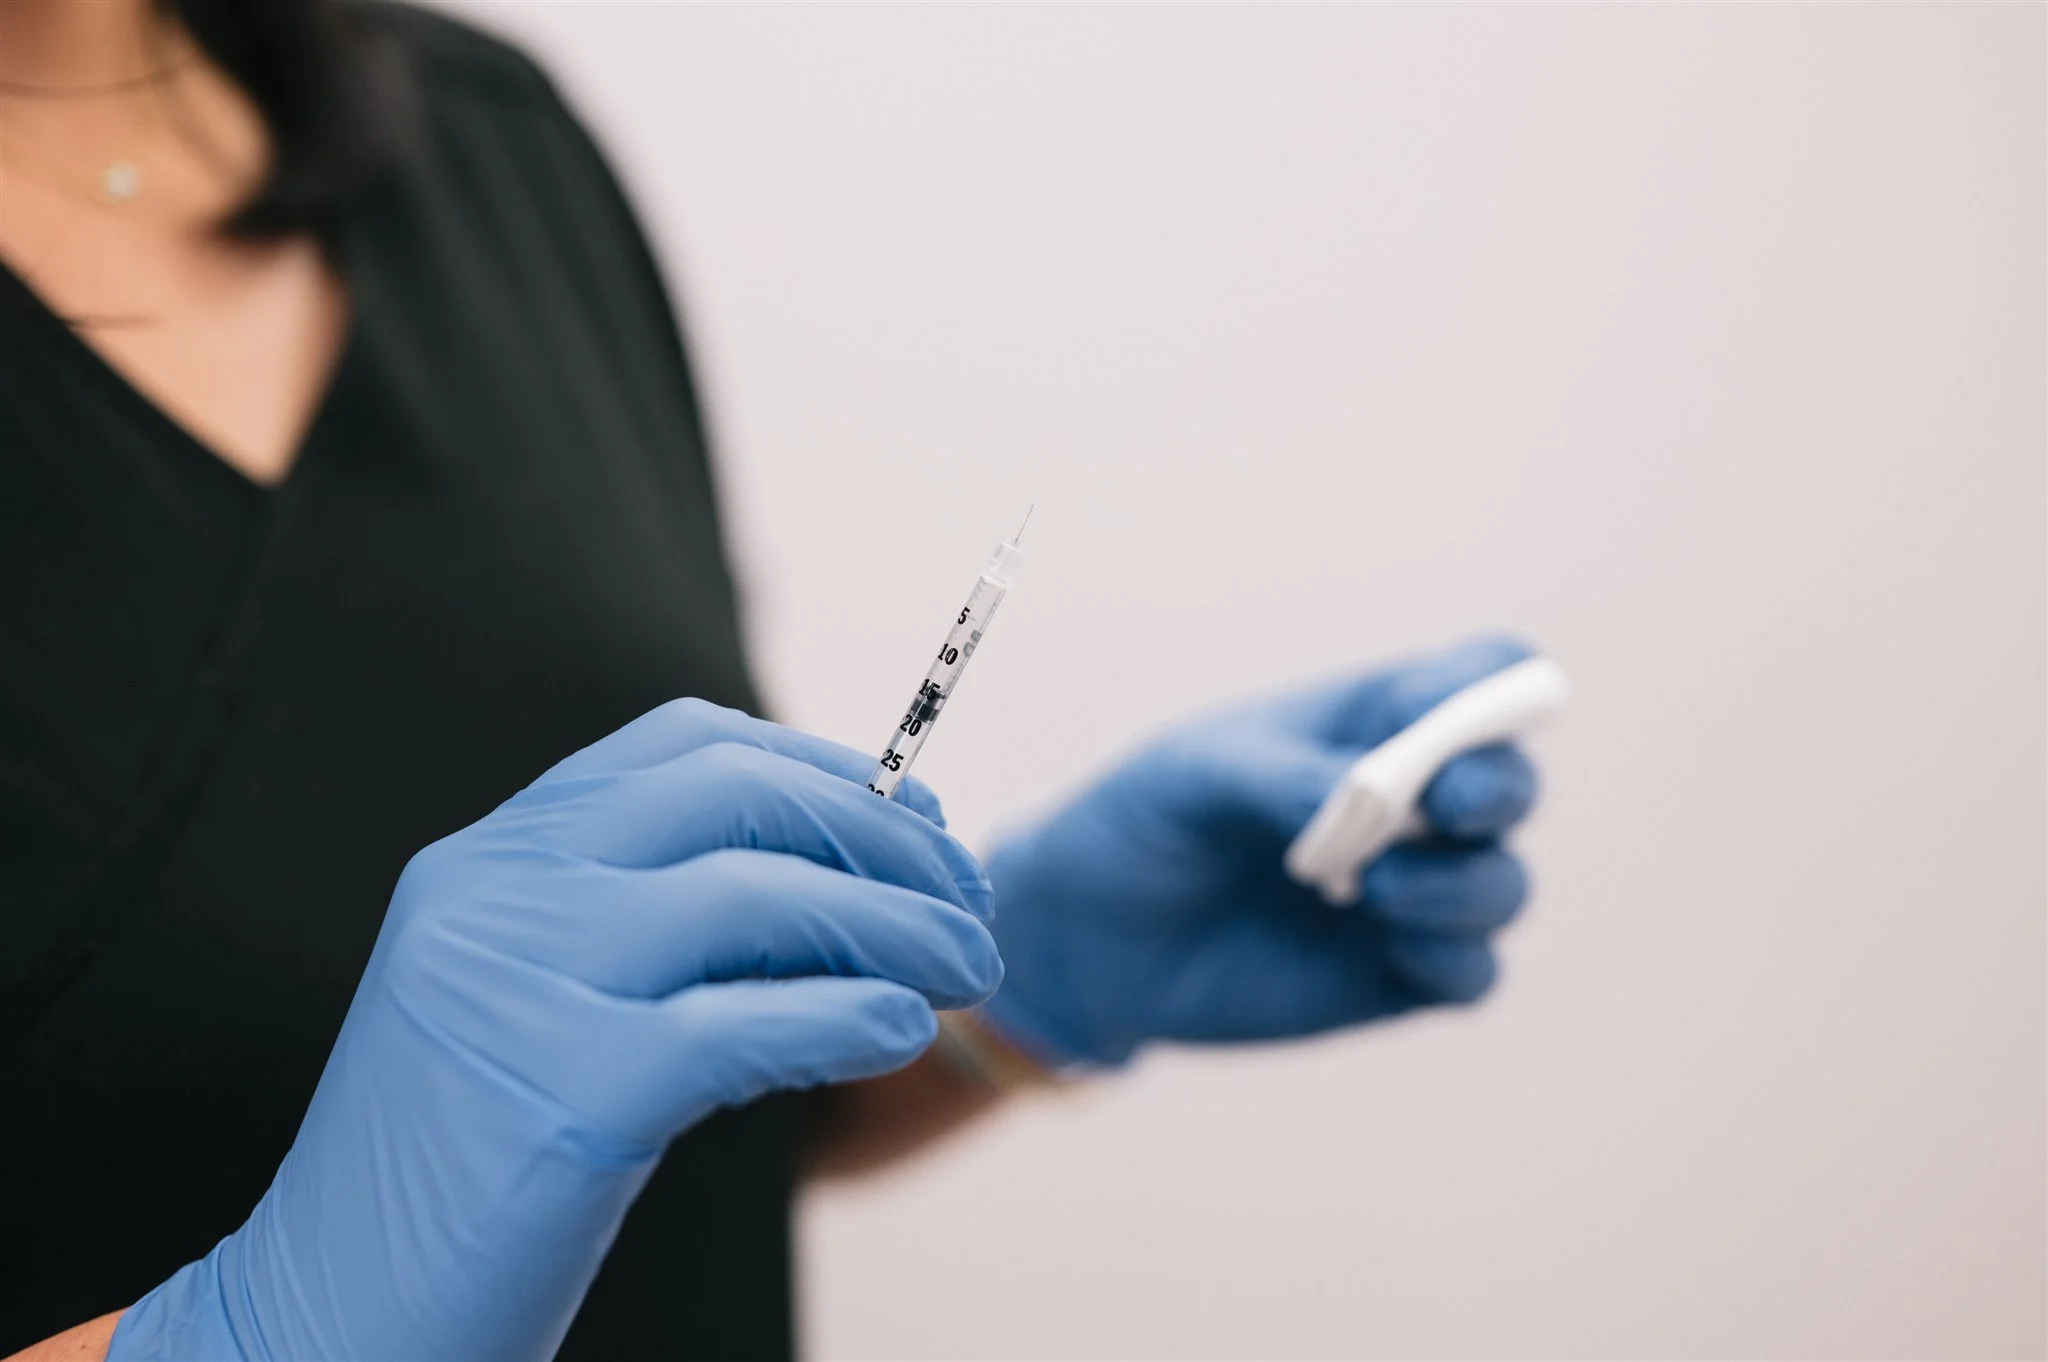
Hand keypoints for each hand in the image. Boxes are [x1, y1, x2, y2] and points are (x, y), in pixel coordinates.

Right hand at [107, 701, 997, 1361]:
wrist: (330, 1315)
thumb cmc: (462, 1168)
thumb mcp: (532, 1001)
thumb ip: (646, 921)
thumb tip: (840, 878)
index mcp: (492, 857)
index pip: (684, 744)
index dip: (822, 765)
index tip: (917, 814)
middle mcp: (498, 892)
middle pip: (737, 796)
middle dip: (882, 838)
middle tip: (970, 897)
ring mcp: (521, 982)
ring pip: (758, 898)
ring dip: (896, 926)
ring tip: (969, 969)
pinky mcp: (563, 1092)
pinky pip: (746, 1023)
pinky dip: (845, 1015)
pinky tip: (899, 1031)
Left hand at [982, 636, 1539, 1066]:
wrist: (1087, 940)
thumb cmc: (1145, 824)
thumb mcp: (1194, 776)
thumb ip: (1287, 776)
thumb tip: (1375, 796)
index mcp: (1374, 720)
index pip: (1484, 676)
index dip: (1496, 685)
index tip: (1453, 709)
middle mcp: (1413, 804)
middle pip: (1508, 780)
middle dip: (1495, 787)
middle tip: (1448, 805)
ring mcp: (1414, 892)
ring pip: (1502, 883)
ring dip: (1464, 883)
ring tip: (1377, 888)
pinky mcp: (1398, 977)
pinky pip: (1471, 974)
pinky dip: (1453, 957)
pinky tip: (1393, 946)